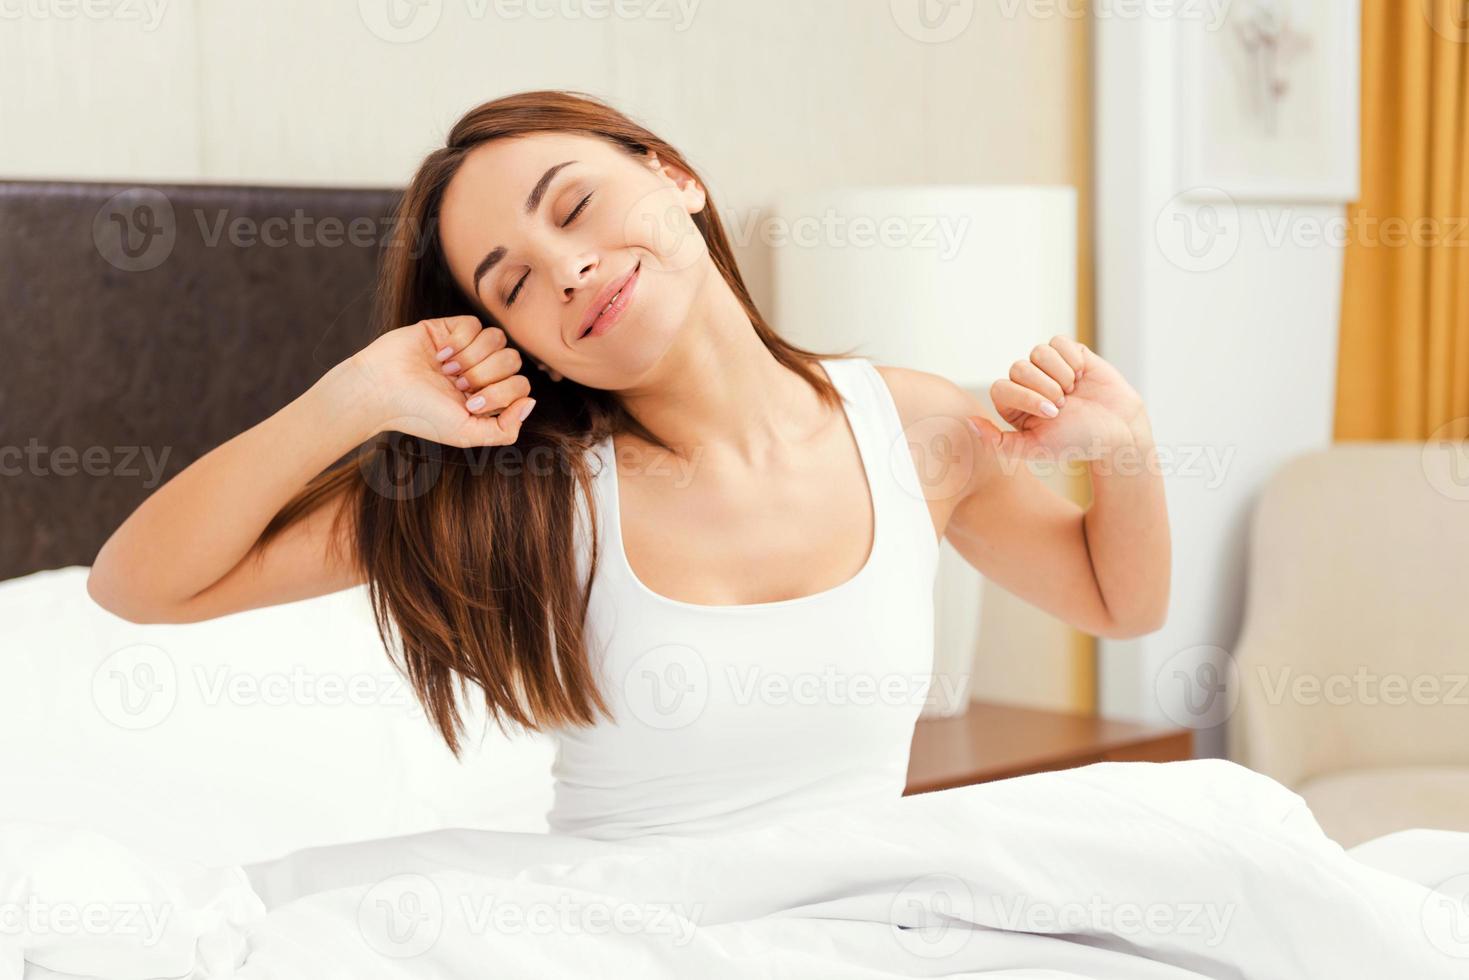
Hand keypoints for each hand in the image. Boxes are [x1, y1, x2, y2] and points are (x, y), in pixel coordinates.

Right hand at [344, 316, 536, 448]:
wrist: (381, 390)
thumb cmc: (420, 415)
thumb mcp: (466, 434)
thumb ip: (505, 429)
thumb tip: (531, 403)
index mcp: (488, 396)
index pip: (521, 386)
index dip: (502, 393)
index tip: (470, 402)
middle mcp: (481, 372)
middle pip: (513, 360)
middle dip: (486, 375)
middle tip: (457, 385)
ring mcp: (466, 349)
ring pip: (498, 339)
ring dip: (472, 357)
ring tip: (447, 370)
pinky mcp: (449, 328)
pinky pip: (475, 323)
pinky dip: (458, 341)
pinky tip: (438, 354)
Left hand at [971, 336, 1146, 460]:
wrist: (1119, 431)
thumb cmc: (1077, 442)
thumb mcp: (1035, 449)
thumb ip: (999, 442)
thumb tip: (969, 424)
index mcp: (1015, 406)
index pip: (1001, 387)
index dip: (1027, 397)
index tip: (1052, 414)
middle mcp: (1028, 385)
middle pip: (1018, 367)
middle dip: (1045, 387)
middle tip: (1064, 405)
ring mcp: (1049, 368)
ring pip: (1038, 352)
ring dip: (1060, 373)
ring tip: (1073, 391)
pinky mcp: (1070, 354)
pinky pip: (1059, 342)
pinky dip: (1072, 359)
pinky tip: (1083, 376)